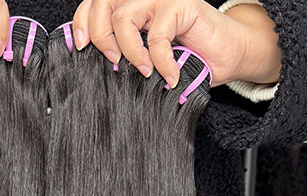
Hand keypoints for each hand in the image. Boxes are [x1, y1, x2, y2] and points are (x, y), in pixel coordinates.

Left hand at [71, 0, 280, 87]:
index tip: (79, 48)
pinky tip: (170, 76)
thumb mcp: (147, 59)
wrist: (227, 56)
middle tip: (113, 63)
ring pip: (124, 17)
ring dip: (130, 51)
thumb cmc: (188, 59)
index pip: (95, 4)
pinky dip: (160, 61)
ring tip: (144, 72)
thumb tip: (94, 67)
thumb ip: (124, 53)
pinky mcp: (181, 5)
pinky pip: (156, 35)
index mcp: (131, 5)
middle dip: (100, 36)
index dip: (81, 22)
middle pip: (102, 4)